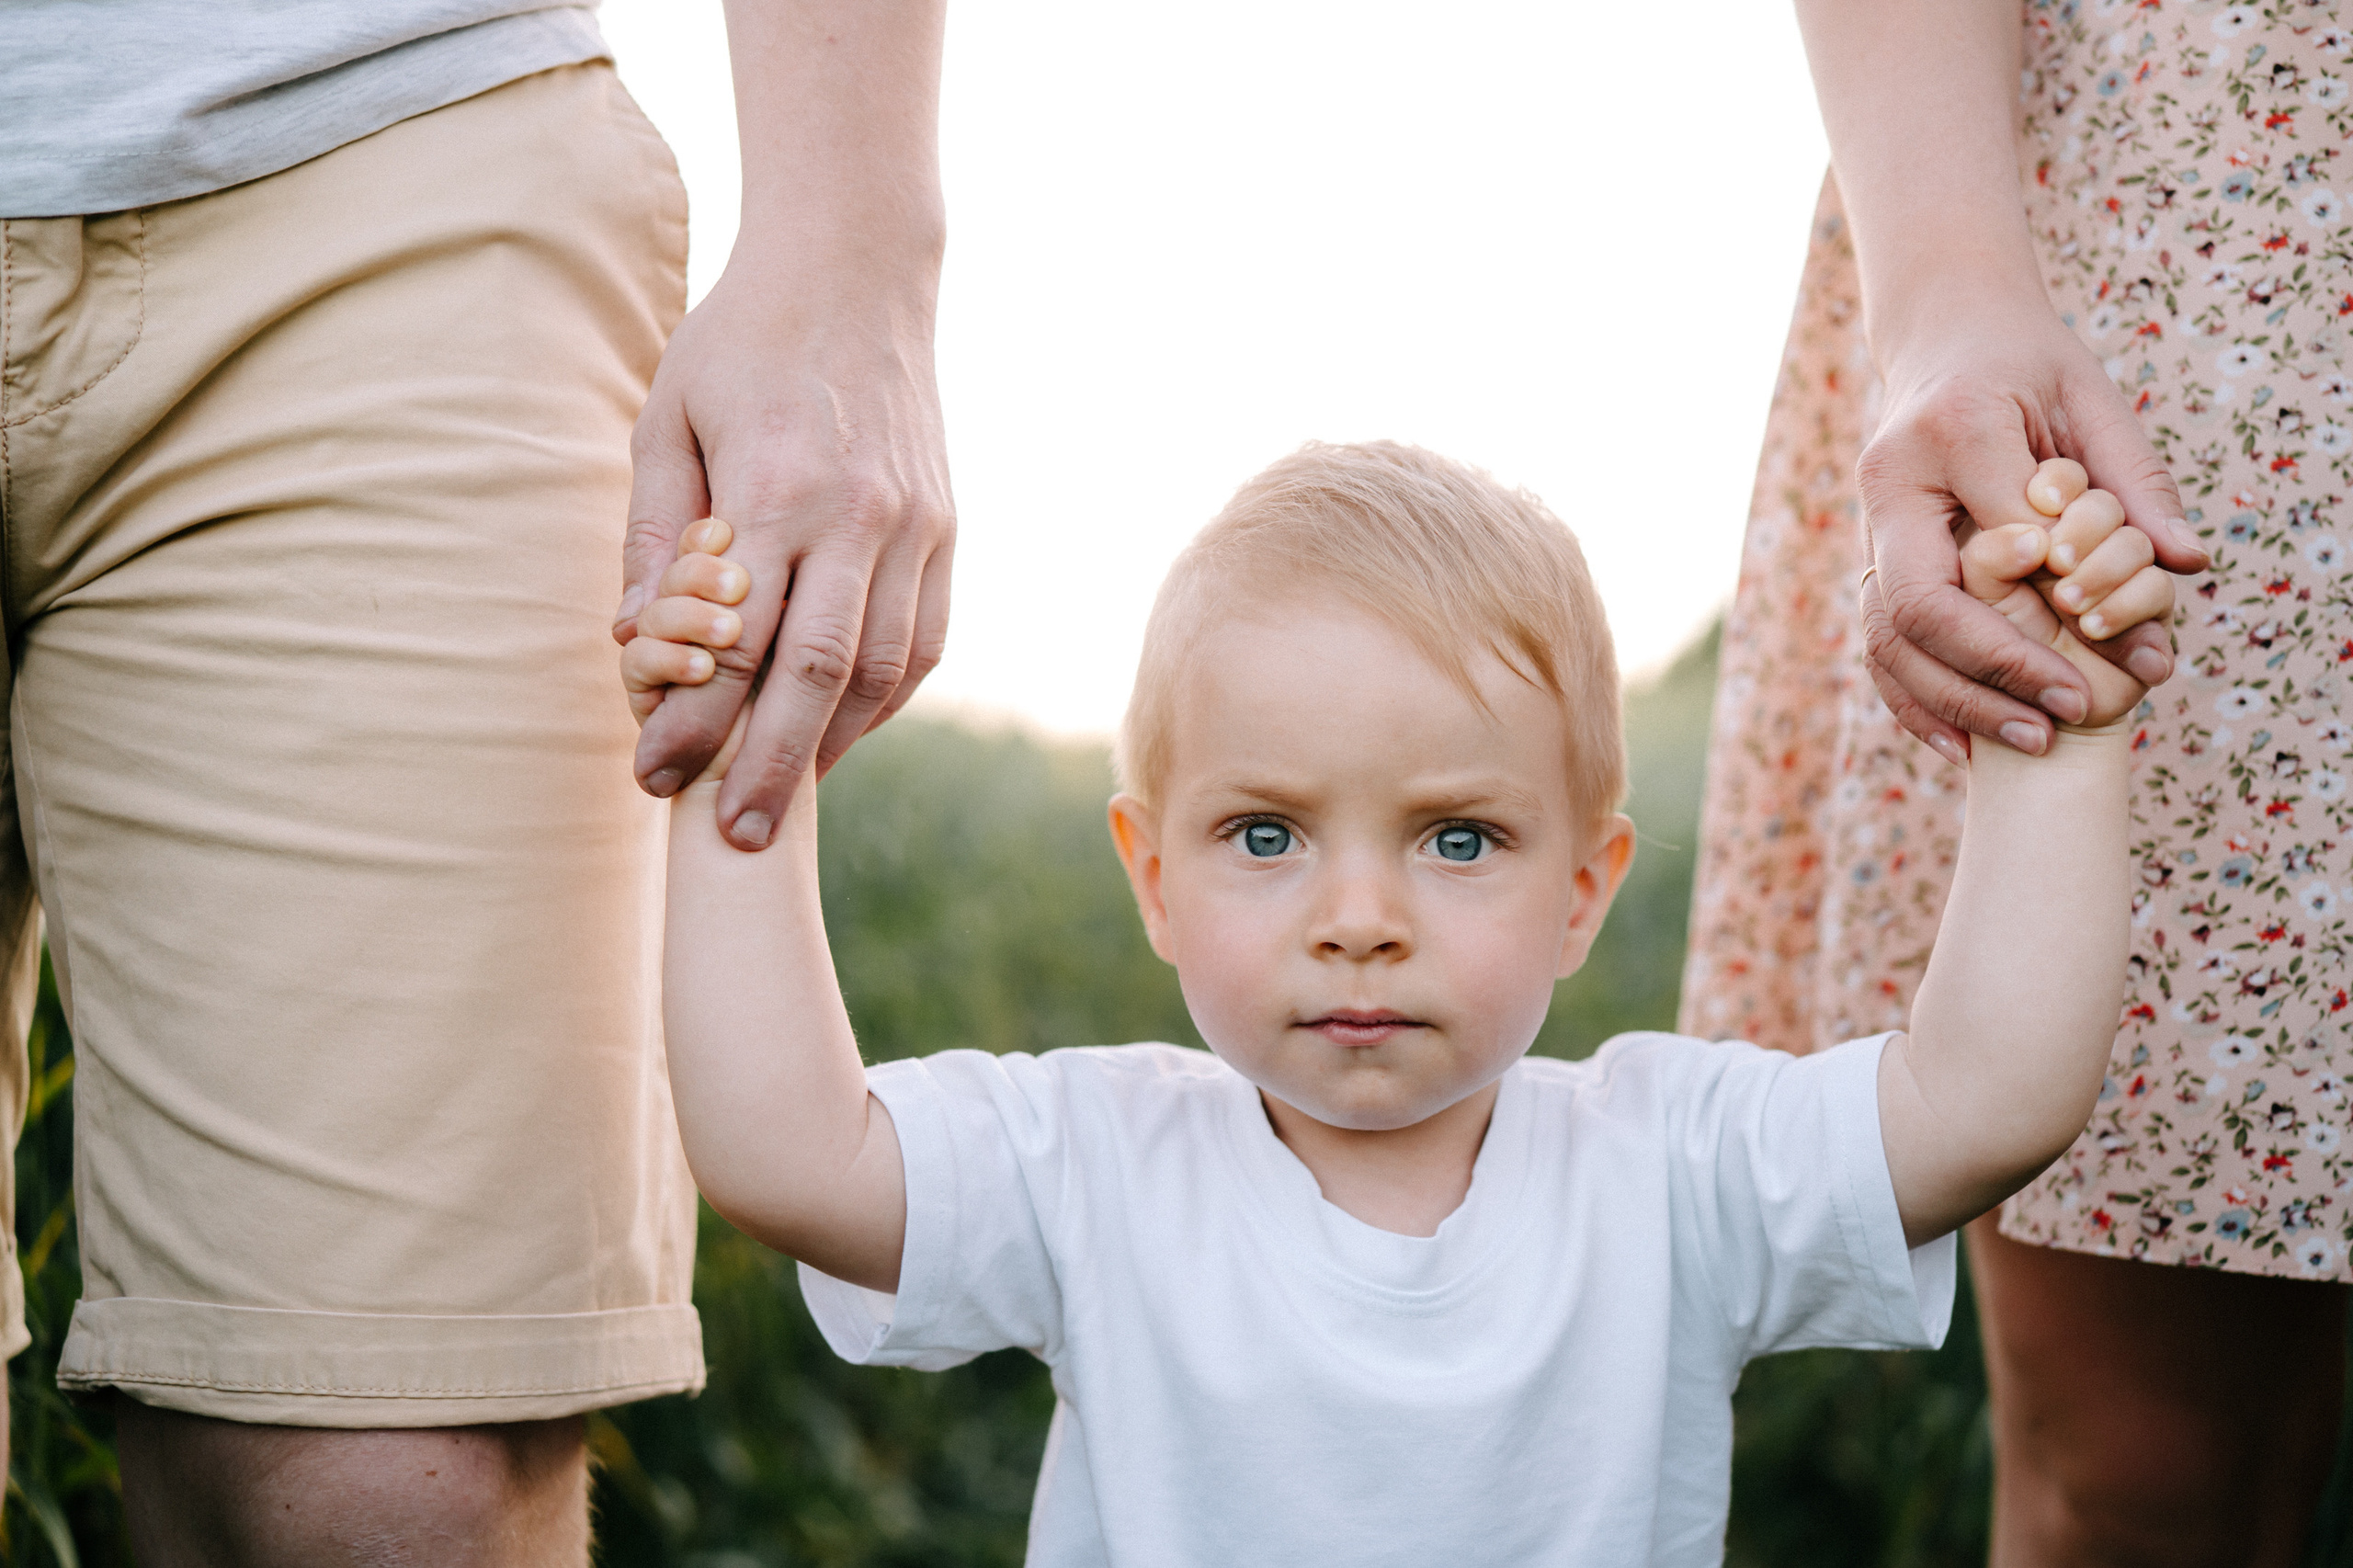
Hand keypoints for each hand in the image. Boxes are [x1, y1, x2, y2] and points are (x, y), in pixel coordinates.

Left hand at [618, 265, 953, 848]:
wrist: (855, 272)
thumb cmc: (740, 345)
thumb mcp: (667, 422)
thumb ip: (657, 539)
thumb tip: (634, 647)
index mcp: (776, 488)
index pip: (735, 641)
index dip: (694, 721)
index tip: (653, 774)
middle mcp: (857, 517)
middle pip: (816, 677)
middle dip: (769, 768)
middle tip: (732, 839)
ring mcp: (914, 528)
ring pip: (881, 670)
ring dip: (830, 745)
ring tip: (780, 799)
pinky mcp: (946, 531)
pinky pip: (923, 642)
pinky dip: (882, 699)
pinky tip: (838, 731)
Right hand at [1856, 300, 2204, 762]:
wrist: (1944, 337)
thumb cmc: (2028, 366)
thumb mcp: (2093, 400)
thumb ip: (2135, 482)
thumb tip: (2185, 565)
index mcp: (1952, 430)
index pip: (2001, 538)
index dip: (2057, 605)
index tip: (2118, 654)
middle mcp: (1891, 484)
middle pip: (1920, 605)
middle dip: (1992, 673)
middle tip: (2061, 719)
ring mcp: (1866, 525)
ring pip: (1886, 637)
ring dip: (1952, 702)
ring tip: (2028, 740)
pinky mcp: (1865, 557)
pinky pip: (1875, 643)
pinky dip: (1913, 700)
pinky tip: (1960, 744)